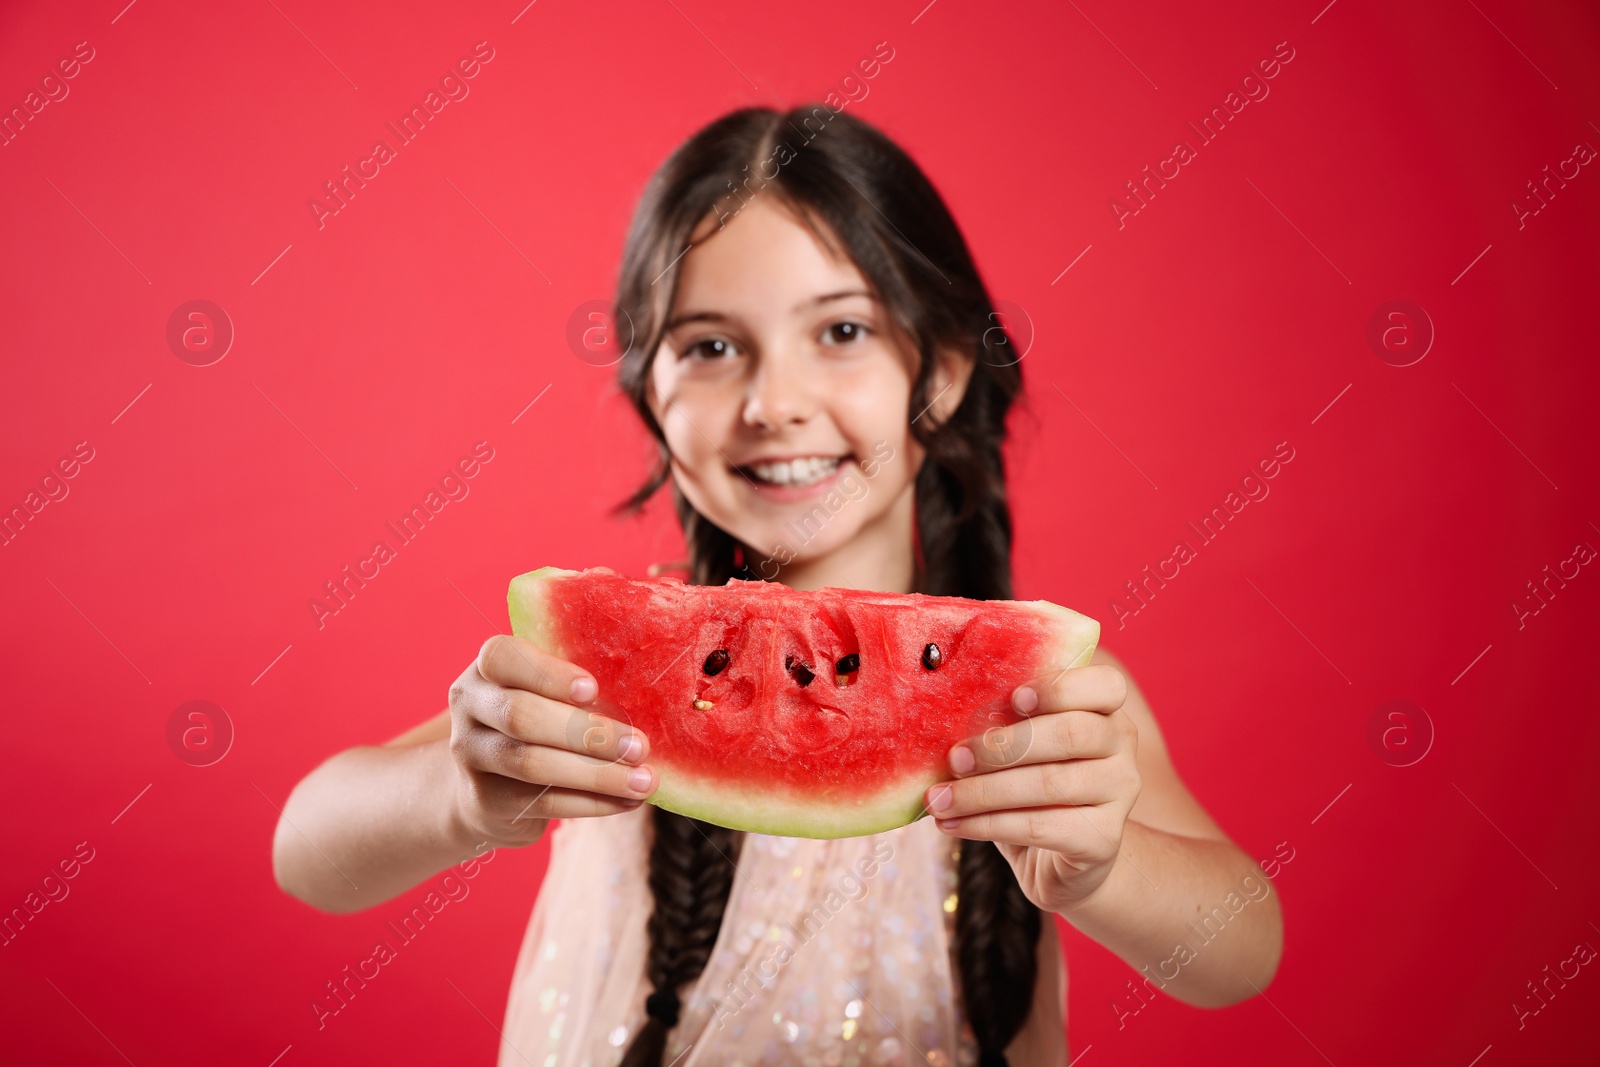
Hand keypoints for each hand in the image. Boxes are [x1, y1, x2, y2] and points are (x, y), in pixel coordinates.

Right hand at [445, 634, 656, 850]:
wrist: (488, 784)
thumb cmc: (538, 723)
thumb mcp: (547, 694)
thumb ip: (577, 690)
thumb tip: (645, 700)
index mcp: (487, 669)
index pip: (502, 657)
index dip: (547, 674)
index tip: (592, 689)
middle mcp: (470, 707)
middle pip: (521, 716)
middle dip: (587, 732)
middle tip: (639, 746)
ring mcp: (471, 755)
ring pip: (531, 763)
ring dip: (596, 774)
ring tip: (643, 780)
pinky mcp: (484, 799)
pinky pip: (541, 802)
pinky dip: (591, 802)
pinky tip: (626, 801)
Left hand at [923, 663, 1139, 912]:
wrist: (1061, 861)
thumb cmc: (1031, 787)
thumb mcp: (1019, 747)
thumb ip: (1003, 723)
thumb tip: (944, 716)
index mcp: (1104, 708)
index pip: (1104, 684)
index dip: (1060, 688)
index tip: (1014, 697)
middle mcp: (1122, 746)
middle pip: (1070, 734)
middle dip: (1003, 746)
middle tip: (954, 758)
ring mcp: (1120, 794)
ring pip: (1050, 784)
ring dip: (983, 792)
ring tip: (940, 799)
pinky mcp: (1104, 839)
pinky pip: (1040, 827)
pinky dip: (987, 824)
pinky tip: (953, 824)